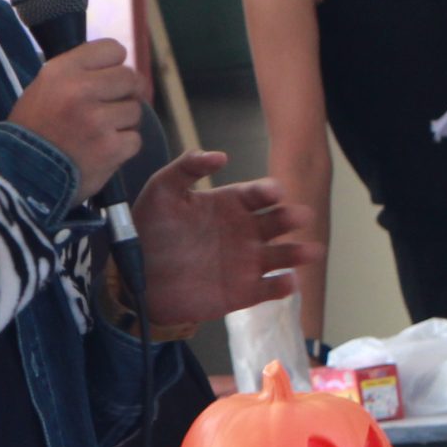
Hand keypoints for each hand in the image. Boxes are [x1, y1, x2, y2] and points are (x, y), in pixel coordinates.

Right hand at [6, 41, 143, 202]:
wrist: (18, 176)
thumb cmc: (32, 130)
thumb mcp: (43, 88)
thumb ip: (78, 74)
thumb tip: (120, 71)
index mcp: (61, 71)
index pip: (112, 49)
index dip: (113, 65)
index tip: (105, 80)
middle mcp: (80, 90)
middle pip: (130, 78)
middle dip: (124, 94)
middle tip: (108, 108)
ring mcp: (97, 120)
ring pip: (135, 111)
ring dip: (123, 123)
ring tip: (100, 134)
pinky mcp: (111, 148)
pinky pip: (135, 140)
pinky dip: (122, 147)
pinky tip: (101, 151)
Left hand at [128, 151, 320, 329]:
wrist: (135, 274)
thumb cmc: (149, 228)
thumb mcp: (162, 191)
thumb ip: (187, 167)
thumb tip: (220, 155)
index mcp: (231, 204)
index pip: (257, 194)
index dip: (267, 192)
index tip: (273, 192)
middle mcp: (245, 231)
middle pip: (276, 223)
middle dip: (290, 218)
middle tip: (299, 216)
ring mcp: (246, 262)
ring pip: (281, 256)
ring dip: (297, 253)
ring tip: (312, 251)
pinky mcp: (243, 291)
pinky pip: (268, 289)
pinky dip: (281, 287)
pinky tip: (287, 282)